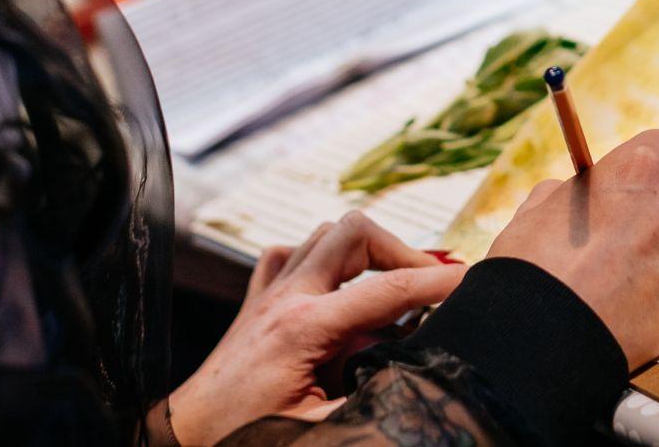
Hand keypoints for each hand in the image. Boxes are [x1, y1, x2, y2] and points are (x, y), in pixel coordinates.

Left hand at [169, 212, 464, 444]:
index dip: (437, 285)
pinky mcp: (257, 300)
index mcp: (304, 328)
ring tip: (393, 286)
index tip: (473, 281)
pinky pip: (293, 253)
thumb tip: (418, 382)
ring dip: (367, 251)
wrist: (186, 438)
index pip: (388, 291)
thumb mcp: (318, 430)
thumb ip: (371, 402)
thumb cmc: (245, 436)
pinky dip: (324, 258)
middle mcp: (286, 297)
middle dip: (402, 250)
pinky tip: (337, 288)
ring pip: (327, 233)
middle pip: (356, 232)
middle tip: (430, 285)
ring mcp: (269, 292)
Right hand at [484, 129, 658, 367]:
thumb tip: (579, 191)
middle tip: (658, 235)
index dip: (657, 170)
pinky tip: (641, 313)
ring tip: (634, 288)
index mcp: (638, 167)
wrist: (544, 335)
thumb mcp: (540, 208)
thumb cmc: (534, 267)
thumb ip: (574, 191)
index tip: (647, 189)